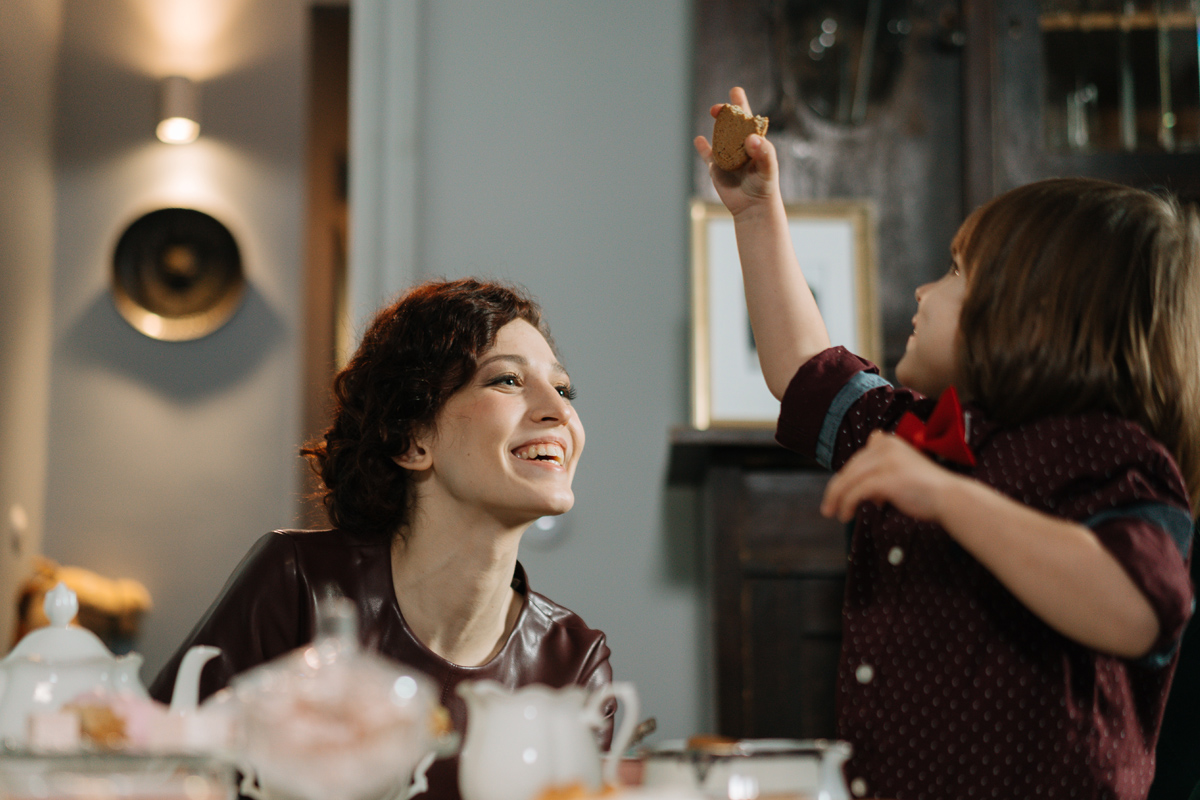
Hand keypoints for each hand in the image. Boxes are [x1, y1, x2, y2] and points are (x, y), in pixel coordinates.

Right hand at [693, 87, 778, 217]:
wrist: (753, 206)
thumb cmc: (764, 185)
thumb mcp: (768, 168)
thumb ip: (763, 152)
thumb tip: (750, 138)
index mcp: (754, 142)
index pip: (748, 119)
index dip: (742, 105)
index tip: (736, 92)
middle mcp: (739, 146)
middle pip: (731, 124)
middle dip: (726, 112)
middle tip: (719, 108)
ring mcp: (727, 155)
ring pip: (718, 136)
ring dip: (716, 125)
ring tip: (714, 112)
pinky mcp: (716, 168)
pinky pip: (707, 155)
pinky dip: (702, 147)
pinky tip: (699, 139)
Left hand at [820, 430, 960, 522]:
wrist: (949, 497)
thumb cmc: (925, 489)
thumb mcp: (900, 471)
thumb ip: (879, 472)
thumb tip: (859, 489)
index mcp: (888, 441)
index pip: (857, 460)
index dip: (849, 478)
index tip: (847, 496)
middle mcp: (885, 446)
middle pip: (850, 469)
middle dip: (836, 489)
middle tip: (828, 507)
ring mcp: (886, 461)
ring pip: (848, 480)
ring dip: (836, 498)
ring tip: (832, 513)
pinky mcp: (886, 478)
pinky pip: (856, 492)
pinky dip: (846, 504)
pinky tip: (845, 515)